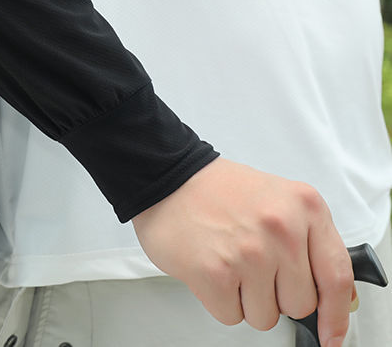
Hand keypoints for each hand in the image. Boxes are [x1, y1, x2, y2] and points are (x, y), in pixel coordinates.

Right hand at [132, 158, 353, 346]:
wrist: (167, 175)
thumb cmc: (219, 190)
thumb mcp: (279, 199)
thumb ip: (308, 241)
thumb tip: (329, 296)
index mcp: (304, 207)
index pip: (337, 277)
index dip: (337, 315)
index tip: (332, 334)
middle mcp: (282, 230)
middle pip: (299, 303)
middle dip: (275, 293)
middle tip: (251, 261)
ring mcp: (250, 254)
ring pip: (265, 317)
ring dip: (245, 298)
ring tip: (228, 260)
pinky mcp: (216, 274)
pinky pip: (231, 316)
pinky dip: (219, 299)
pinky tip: (211, 266)